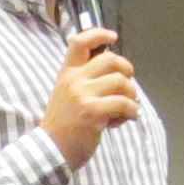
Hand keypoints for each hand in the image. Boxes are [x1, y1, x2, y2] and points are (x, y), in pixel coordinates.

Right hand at [41, 28, 140, 168]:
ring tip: (128, 108)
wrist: (51, 150)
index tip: (113, 37)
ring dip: (132, 95)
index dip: (99, 34)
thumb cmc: (63, 125)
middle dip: (127, 71)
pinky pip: (124, 104)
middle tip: (128, 86)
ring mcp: (82, 95)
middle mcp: (74, 80)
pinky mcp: (92, 112)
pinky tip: (128, 118)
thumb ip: (85, 81)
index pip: (80, 42)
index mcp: (67, 73)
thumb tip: (116, 73)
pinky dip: (132, 111)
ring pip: (121, 82)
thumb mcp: (67, 95)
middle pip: (111, 60)